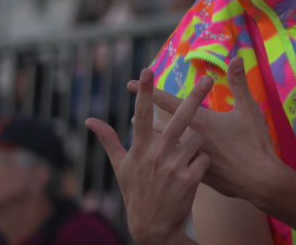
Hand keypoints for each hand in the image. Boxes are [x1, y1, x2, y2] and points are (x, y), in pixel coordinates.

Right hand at [87, 69, 211, 244]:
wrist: (152, 226)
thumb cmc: (136, 191)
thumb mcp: (120, 167)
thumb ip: (108, 140)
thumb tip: (89, 120)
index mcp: (140, 149)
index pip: (142, 114)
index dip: (145, 92)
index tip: (148, 69)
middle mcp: (156, 155)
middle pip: (179, 119)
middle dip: (194, 97)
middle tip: (207, 78)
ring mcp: (173, 167)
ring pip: (197, 138)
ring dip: (196, 145)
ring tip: (185, 161)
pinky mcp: (189, 179)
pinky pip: (204, 158)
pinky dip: (202, 163)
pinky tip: (192, 174)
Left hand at [127, 56, 280, 201]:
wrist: (258, 181)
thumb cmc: (254, 143)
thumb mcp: (249, 109)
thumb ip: (239, 83)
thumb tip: (235, 58)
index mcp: (200, 121)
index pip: (169, 103)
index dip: (150, 92)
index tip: (131, 84)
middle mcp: (190, 139)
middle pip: (160, 127)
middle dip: (146, 120)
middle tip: (132, 115)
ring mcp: (191, 158)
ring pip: (165, 147)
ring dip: (154, 139)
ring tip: (145, 136)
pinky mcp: (196, 174)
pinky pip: (177, 163)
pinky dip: (170, 157)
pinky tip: (168, 159)